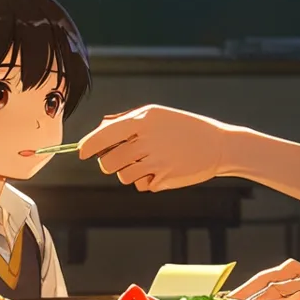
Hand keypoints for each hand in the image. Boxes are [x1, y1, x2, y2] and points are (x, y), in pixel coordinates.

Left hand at [77, 104, 234, 191]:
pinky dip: (146, 180)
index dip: (88, 146)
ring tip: (147, 162)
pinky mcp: (164, 179)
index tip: (82, 151)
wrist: (218, 145)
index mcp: (142, 121)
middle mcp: (146, 141)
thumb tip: (100, 127)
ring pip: (122, 175)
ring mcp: (156, 162)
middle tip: (121, 158)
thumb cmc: (184, 127)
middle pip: (109, 161)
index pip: (103, 136)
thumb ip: (126, 119)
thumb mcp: (156, 114)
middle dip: (109, 162)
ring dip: (128, 172)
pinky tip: (161, 169)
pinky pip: (141, 185)